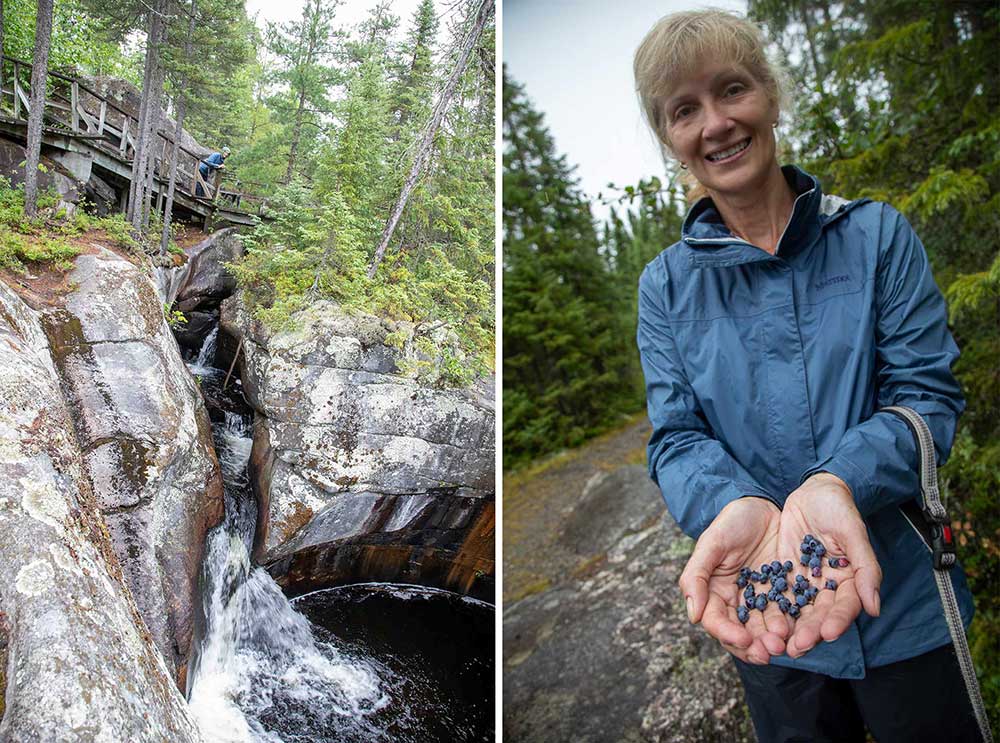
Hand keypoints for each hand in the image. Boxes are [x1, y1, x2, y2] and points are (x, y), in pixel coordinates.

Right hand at [680, 497, 787, 664]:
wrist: (764, 504)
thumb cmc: (733, 521)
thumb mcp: (712, 543)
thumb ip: (696, 577)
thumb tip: (693, 615)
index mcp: (714, 592)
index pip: (716, 621)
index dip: (728, 634)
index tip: (743, 640)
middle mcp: (737, 601)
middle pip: (742, 634)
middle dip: (755, 646)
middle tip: (770, 650)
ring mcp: (762, 600)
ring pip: (765, 630)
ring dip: (774, 641)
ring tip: (785, 644)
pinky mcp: (785, 595)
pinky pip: (789, 616)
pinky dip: (794, 627)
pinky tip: (800, 631)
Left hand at [778, 473, 882, 657]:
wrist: (813, 491)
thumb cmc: (838, 508)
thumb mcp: (853, 532)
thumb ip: (865, 567)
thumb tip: (874, 607)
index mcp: (849, 581)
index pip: (845, 606)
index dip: (838, 620)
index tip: (829, 633)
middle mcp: (827, 588)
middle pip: (818, 615)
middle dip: (809, 632)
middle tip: (796, 648)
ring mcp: (804, 583)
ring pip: (796, 611)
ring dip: (787, 630)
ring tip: (776, 645)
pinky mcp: (783, 576)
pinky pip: (776, 596)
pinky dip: (768, 611)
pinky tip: (757, 625)